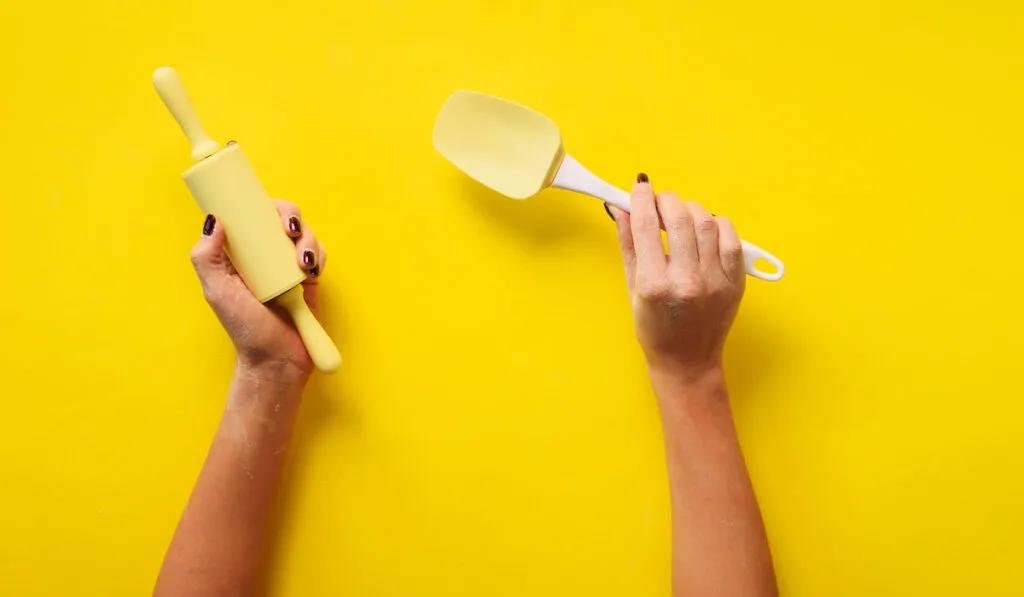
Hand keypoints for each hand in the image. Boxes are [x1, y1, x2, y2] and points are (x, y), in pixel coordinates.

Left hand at [189, 199, 326, 379]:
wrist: (277, 359)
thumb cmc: (245, 329)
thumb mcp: (218, 292)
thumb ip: (206, 258)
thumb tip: (214, 220)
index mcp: (239, 254)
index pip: (250, 216)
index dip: (260, 204)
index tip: (266, 207)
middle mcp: (264, 255)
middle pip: (281, 217)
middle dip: (290, 215)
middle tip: (290, 229)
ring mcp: (288, 265)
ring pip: (304, 233)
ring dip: (308, 239)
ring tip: (304, 262)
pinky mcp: (310, 278)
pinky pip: (319, 254)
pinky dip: (319, 256)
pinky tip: (312, 271)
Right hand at [607, 174, 744, 383]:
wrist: (687, 362)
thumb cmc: (654, 328)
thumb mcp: (633, 287)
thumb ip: (629, 243)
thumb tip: (621, 207)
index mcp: (654, 284)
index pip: (647, 224)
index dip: (642, 198)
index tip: (640, 186)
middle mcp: (686, 281)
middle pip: (680, 217)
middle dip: (667, 200)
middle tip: (659, 201)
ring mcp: (715, 281)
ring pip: (707, 222)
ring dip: (691, 210)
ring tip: (681, 217)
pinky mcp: (736, 282)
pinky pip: (731, 238)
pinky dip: (718, 225)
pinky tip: (705, 230)